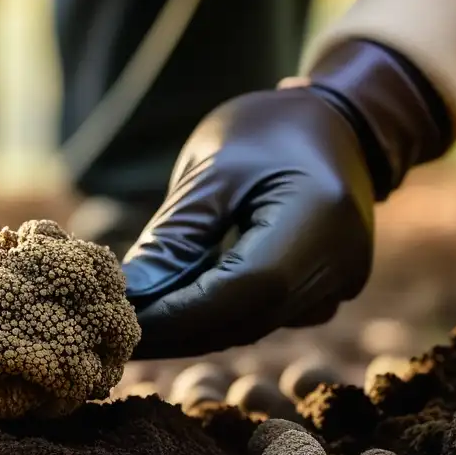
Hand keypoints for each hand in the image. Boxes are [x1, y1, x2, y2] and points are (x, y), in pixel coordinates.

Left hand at [121, 41, 451, 357]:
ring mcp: (339, 283)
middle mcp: (340, 264)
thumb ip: (177, 233)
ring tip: (133, 322)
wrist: (336, 124)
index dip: (182, 312)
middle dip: (179, 329)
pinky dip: (217, 316)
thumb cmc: (268, 131)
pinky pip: (264, 315)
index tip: (124, 317)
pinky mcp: (325, 291)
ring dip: (193, 329)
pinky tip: (172, 311)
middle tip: (116, 330)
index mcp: (317, 219)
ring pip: (253, 324)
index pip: (245, 288)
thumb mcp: (214, 168)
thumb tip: (133, 292)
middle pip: (249, 317)